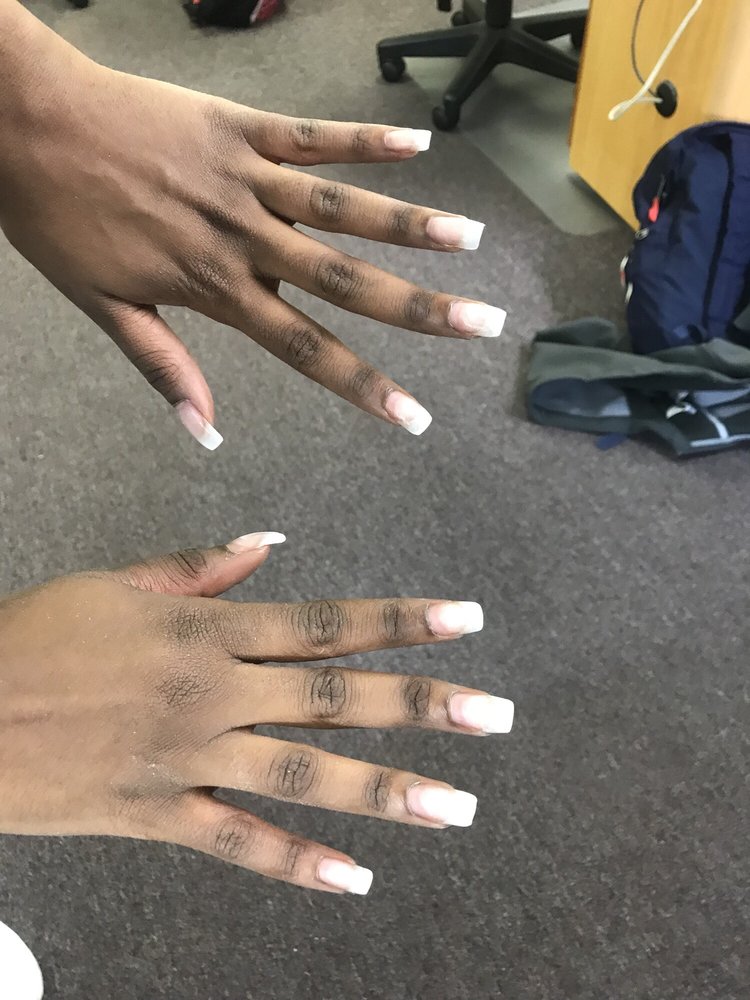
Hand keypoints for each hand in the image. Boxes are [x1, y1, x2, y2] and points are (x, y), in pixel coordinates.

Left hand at [0, 7, 505, 448]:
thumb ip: (164, 367)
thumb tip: (207, 433)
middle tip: (482, 325)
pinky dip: (363, 142)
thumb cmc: (58, 217)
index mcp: (214, 289)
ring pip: (341, 208)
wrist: (22, 123)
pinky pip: (312, 135)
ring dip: (410, 225)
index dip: (364, 387)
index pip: (306, 349)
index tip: (412, 417)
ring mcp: (246, 179)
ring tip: (470, 241)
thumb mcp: (102, 305)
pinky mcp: (240, 127)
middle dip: (419, 310)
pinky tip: (418, 145)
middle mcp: (244, 238)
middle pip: (345, 281)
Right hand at [0, 533, 513, 893]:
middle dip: (419, 705)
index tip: (466, 621)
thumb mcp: (116, 585)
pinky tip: (354, 877)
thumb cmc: (37, 636)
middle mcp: (212, 693)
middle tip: (494, 716)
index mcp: (207, 630)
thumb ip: (198, 569)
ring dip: (384, 792)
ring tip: (456, 807)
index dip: (400, 619)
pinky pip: (238, 843)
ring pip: (303, 777)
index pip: (324, 621)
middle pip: (333, 699)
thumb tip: (270, 547)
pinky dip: (296, 863)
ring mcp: (189, 759)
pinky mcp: (158, 815)